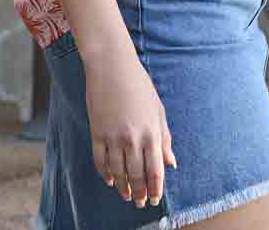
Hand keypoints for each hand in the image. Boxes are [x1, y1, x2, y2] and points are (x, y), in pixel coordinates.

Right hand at [84, 41, 176, 207]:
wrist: (112, 65)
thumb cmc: (139, 84)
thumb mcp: (158, 109)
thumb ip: (164, 138)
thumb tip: (171, 163)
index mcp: (152, 132)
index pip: (155, 171)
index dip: (155, 189)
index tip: (154, 199)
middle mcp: (133, 138)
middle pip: (137, 176)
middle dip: (140, 194)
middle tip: (140, 203)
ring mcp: (113, 137)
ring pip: (118, 172)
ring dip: (123, 188)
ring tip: (127, 195)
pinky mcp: (97, 132)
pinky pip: (100, 161)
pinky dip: (105, 174)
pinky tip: (110, 180)